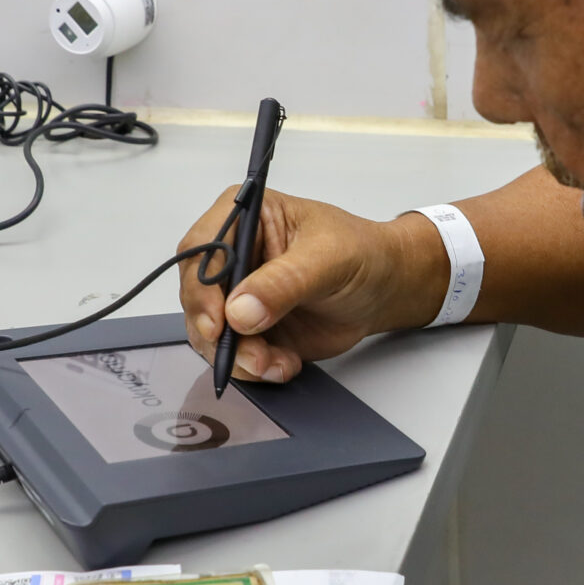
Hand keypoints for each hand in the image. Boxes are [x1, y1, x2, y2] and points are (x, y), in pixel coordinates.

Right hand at [176, 187, 444, 382]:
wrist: (386, 288)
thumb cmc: (363, 254)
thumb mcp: (329, 258)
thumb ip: (284, 282)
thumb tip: (240, 309)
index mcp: (245, 216)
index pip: (201, 249)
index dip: (201, 288)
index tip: (218, 321)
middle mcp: (234, 254)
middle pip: (197, 297)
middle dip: (219, 333)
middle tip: (250, 355)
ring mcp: (239, 293)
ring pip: (211, 332)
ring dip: (240, 356)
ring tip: (275, 363)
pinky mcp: (250, 327)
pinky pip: (233, 353)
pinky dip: (254, 367)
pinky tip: (284, 364)